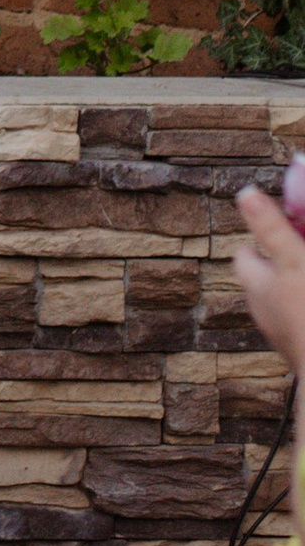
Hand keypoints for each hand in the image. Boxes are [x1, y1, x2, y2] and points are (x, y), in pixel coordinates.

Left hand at [234, 184, 304, 378]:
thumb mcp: (293, 261)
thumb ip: (271, 228)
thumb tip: (246, 192)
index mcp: (258, 287)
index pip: (245, 257)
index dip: (257, 243)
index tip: (275, 232)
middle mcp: (266, 313)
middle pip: (264, 283)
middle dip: (280, 269)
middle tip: (297, 254)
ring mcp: (286, 336)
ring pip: (285, 306)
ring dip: (296, 294)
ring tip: (302, 285)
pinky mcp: (302, 353)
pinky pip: (300, 327)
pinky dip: (302, 315)